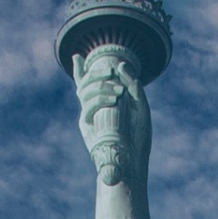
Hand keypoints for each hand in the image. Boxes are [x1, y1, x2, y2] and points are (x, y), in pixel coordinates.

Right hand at [76, 44, 149, 187]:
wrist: (133, 162)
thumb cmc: (138, 137)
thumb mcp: (141, 107)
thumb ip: (133, 85)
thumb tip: (121, 64)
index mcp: (104, 103)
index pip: (88, 84)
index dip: (79, 70)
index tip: (77, 56)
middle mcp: (93, 109)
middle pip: (84, 84)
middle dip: (96, 73)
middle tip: (111, 71)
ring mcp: (89, 117)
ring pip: (83, 92)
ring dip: (100, 86)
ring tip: (119, 91)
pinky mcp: (87, 127)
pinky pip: (87, 108)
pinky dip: (99, 100)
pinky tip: (113, 100)